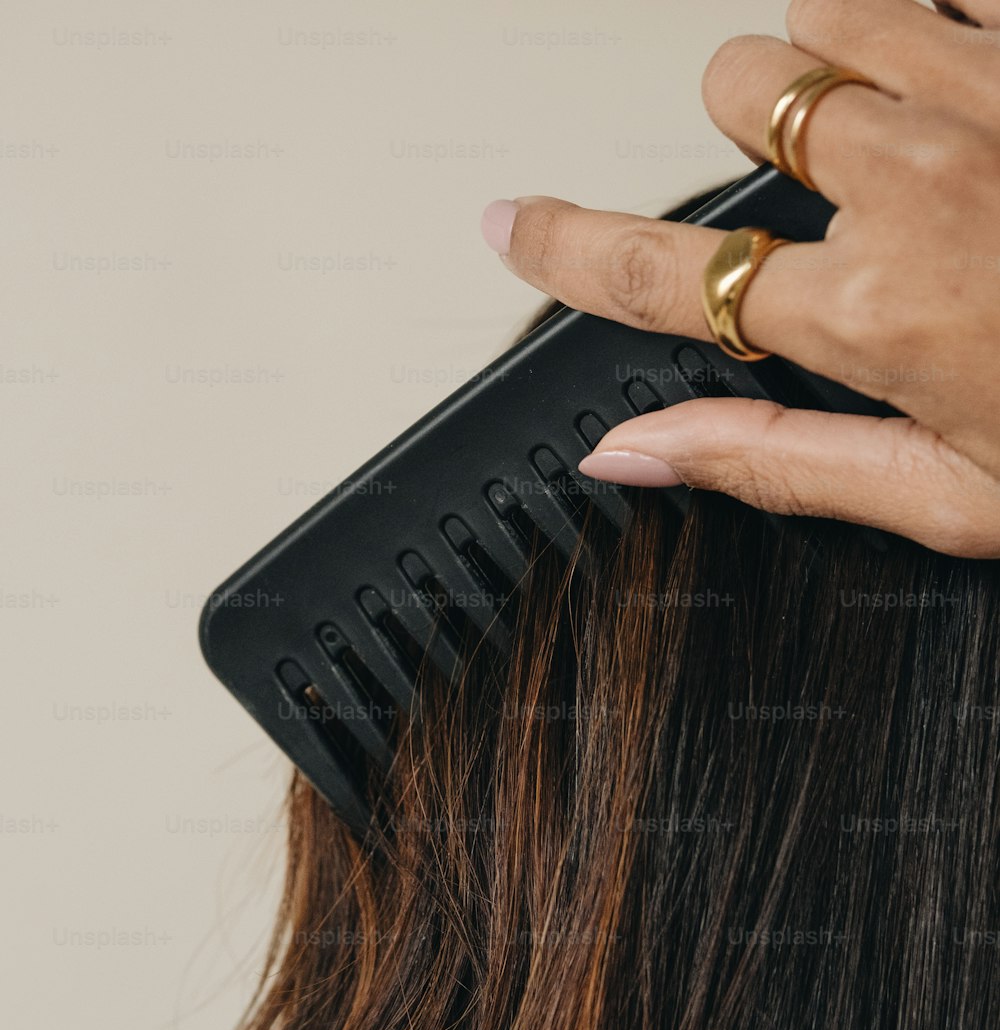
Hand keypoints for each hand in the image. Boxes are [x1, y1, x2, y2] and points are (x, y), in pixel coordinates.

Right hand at [479, 0, 999, 556]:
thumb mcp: (948, 496)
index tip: (514, 225)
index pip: (663, 273)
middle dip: (751, 130)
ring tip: (888, 125)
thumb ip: (778, 462)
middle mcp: (919, 186)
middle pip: (739, 91)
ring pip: (828, 15)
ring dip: (832, 63)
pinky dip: (931, 19)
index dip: (569, 249)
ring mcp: (987, 95)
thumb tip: (632, 452)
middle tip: (810, 182)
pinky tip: (960, 80)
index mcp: (873, 313)